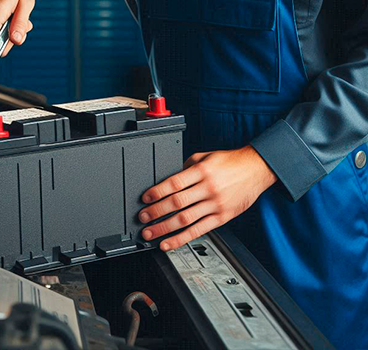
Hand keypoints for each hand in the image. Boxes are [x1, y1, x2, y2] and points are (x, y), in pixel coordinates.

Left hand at [139, 145, 276, 250]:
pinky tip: (168, 243)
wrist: (257, 168)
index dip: (157, 192)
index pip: (174, 183)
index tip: (145, 198)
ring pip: (185, 219)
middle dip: (156, 212)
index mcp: (202, 171)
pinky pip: (199, 230)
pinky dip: (181, 239)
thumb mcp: (206, 157)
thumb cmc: (230, 162)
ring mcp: (216, 204)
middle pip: (177, 202)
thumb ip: (187, 167)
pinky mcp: (222, 217)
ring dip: (164, 228)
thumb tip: (168, 180)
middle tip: (142, 217)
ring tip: (149, 233)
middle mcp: (209, 188)